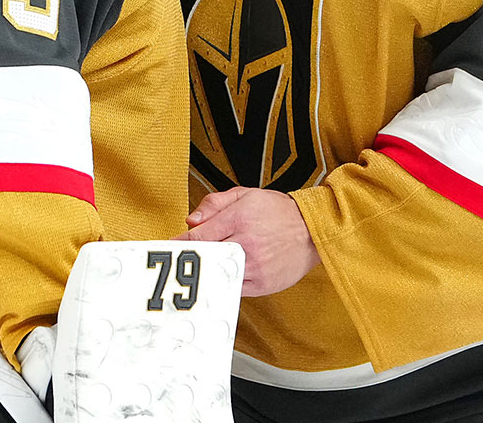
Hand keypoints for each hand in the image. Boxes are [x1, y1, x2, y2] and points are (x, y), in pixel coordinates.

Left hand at [174, 187, 319, 296]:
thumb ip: (214, 204)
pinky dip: (223, 283)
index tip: (168, 249)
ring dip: (205, 275)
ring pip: (218, 276)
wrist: (314, 229)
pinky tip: (219, 278)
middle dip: (190, 261)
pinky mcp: (263, 284)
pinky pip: (234, 288)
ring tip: (196, 274)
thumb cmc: (279, 212)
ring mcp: (255, 266)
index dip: (180, 244)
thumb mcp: (246, 195)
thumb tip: (191, 221)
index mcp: (240, 218)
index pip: (201, 235)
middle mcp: (247, 243)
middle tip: (177, 264)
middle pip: (206, 257)